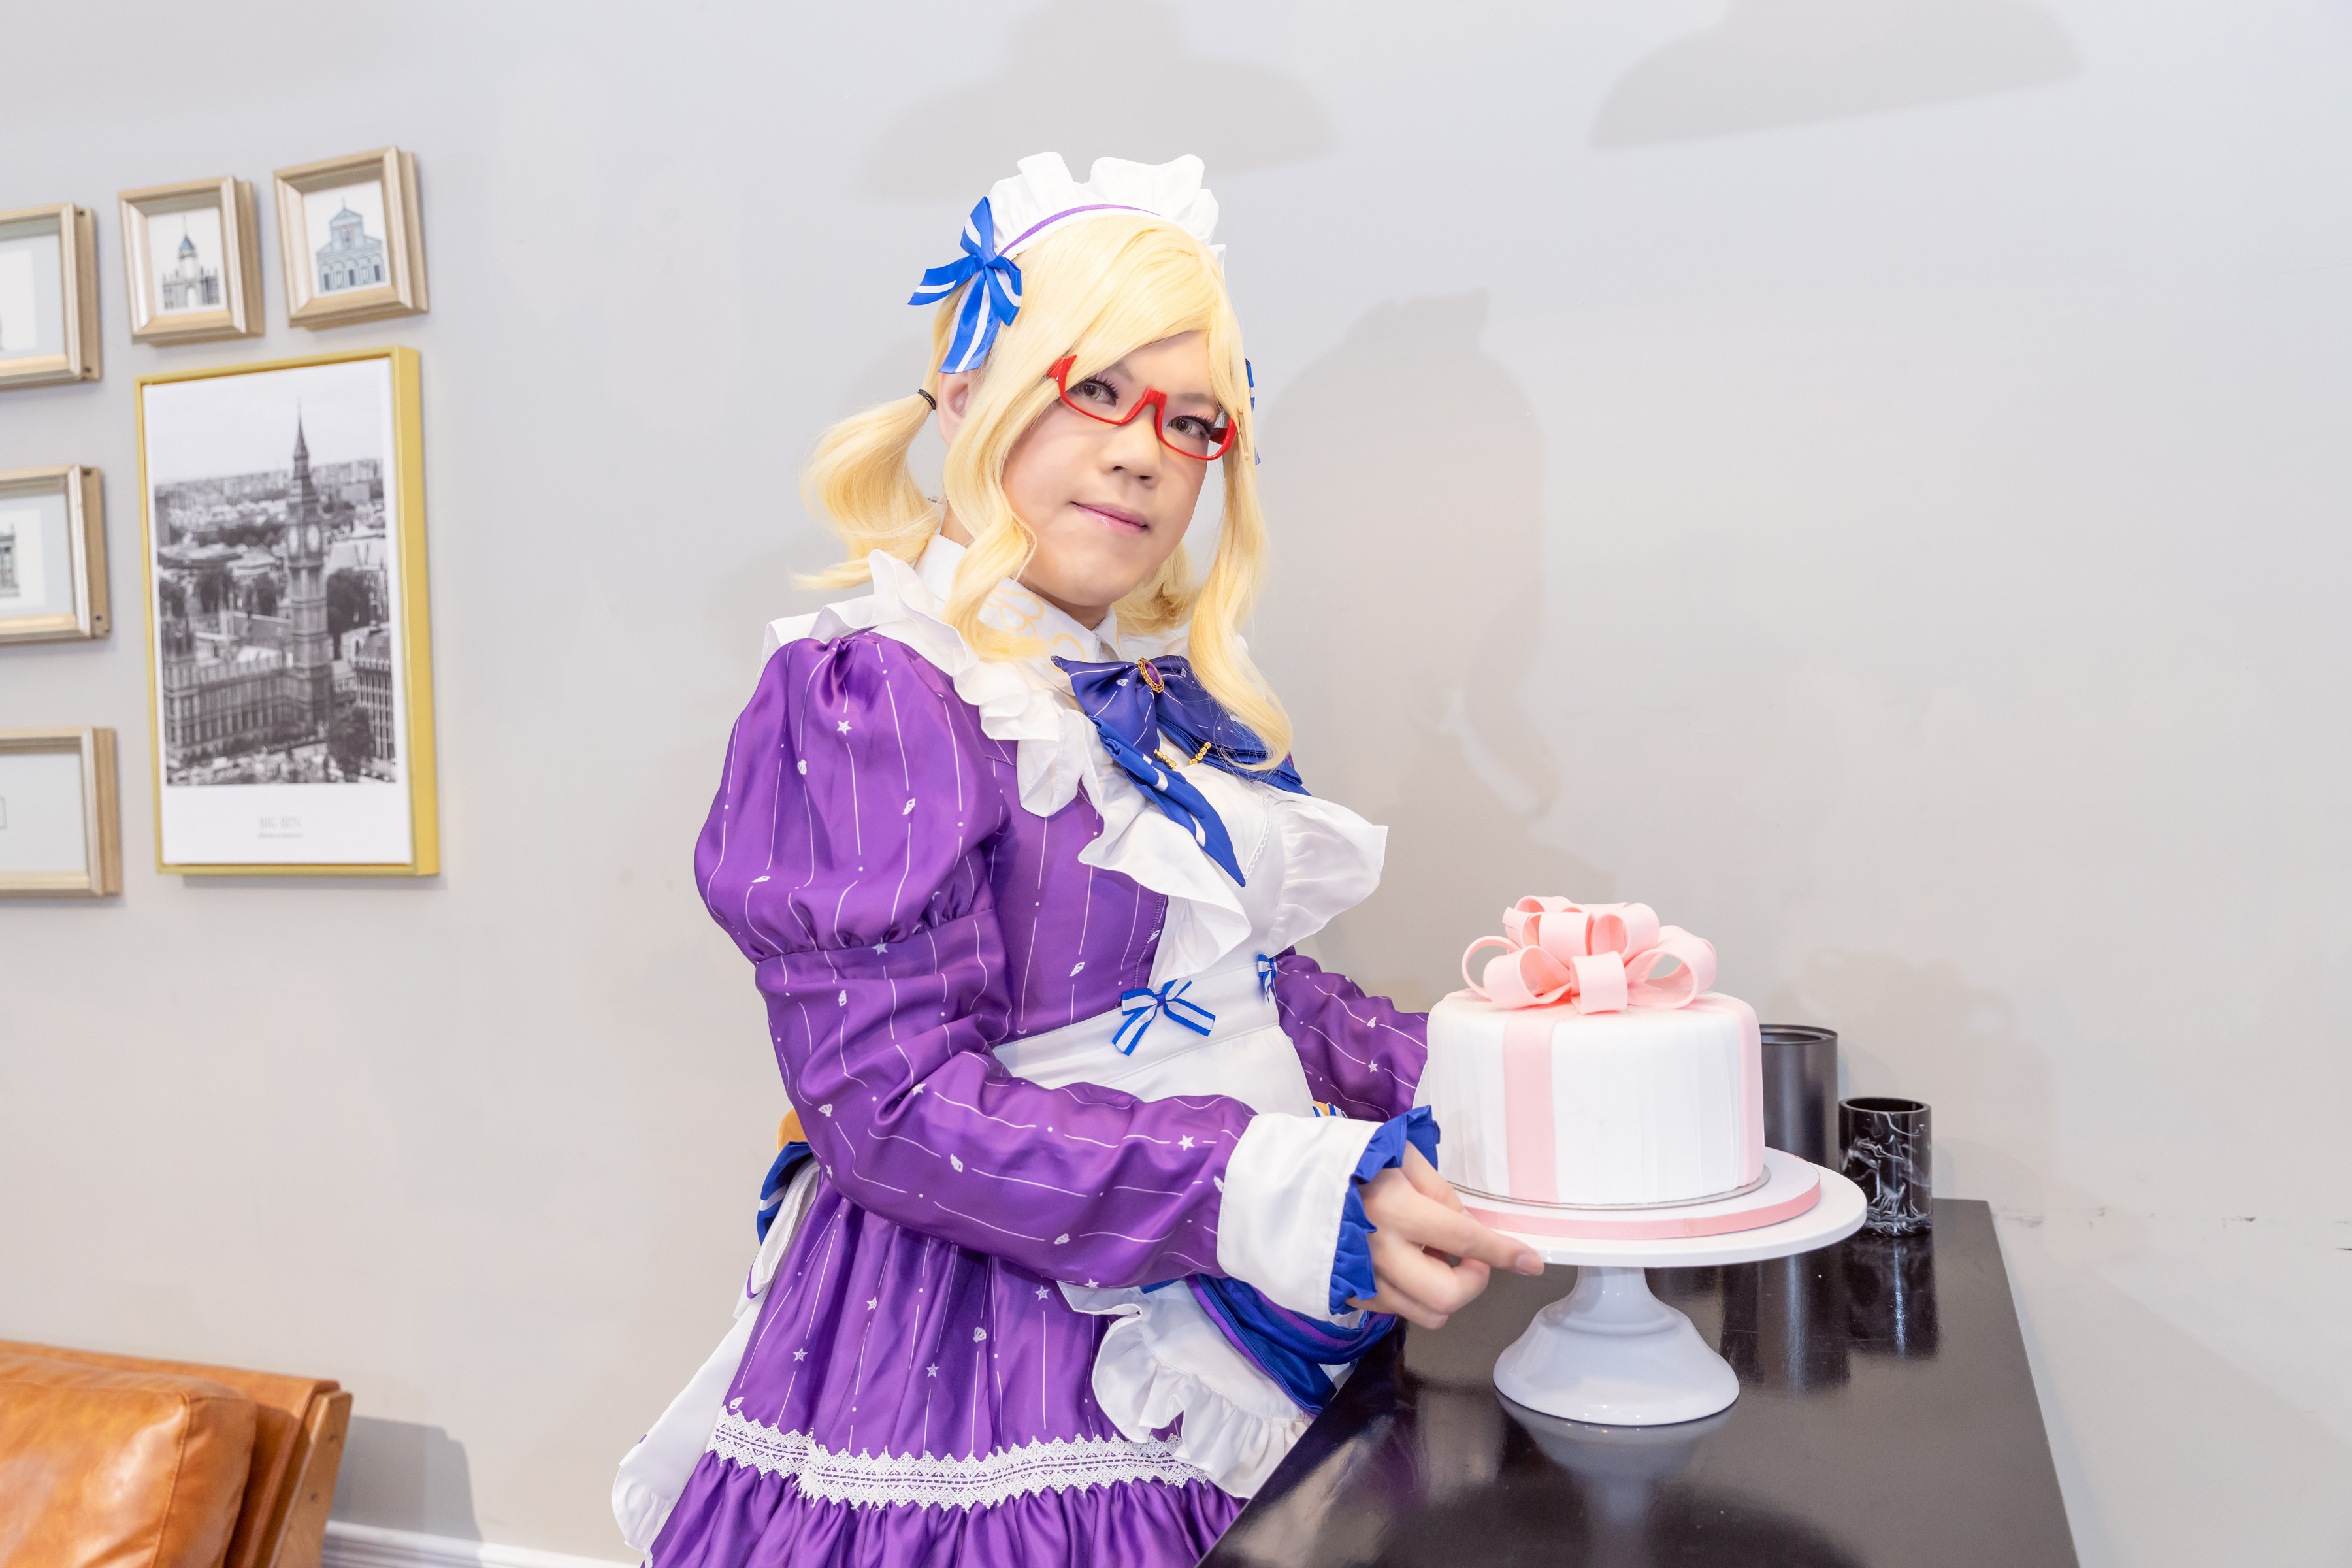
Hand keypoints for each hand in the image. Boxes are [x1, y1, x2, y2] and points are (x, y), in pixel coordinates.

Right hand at [1351, 1146, 1543, 1328]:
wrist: (1283, 1185)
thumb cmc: (1346, 1163)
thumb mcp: (1397, 1156)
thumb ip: (1437, 1190)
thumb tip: (1463, 1224)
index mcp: (1397, 1210)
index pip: (1465, 1240)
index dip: (1504, 1253)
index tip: (1532, 1262)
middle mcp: (1381, 1253)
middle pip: (1448, 1296)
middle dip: (1473, 1281)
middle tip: (1468, 1258)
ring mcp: (1363, 1281)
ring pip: (1427, 1313)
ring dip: (1445, 1291)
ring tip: (1432, 1258)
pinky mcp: (1350, 1296)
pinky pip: (1399, 1310)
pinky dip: (1413, 1293)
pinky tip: (1404, 1265)